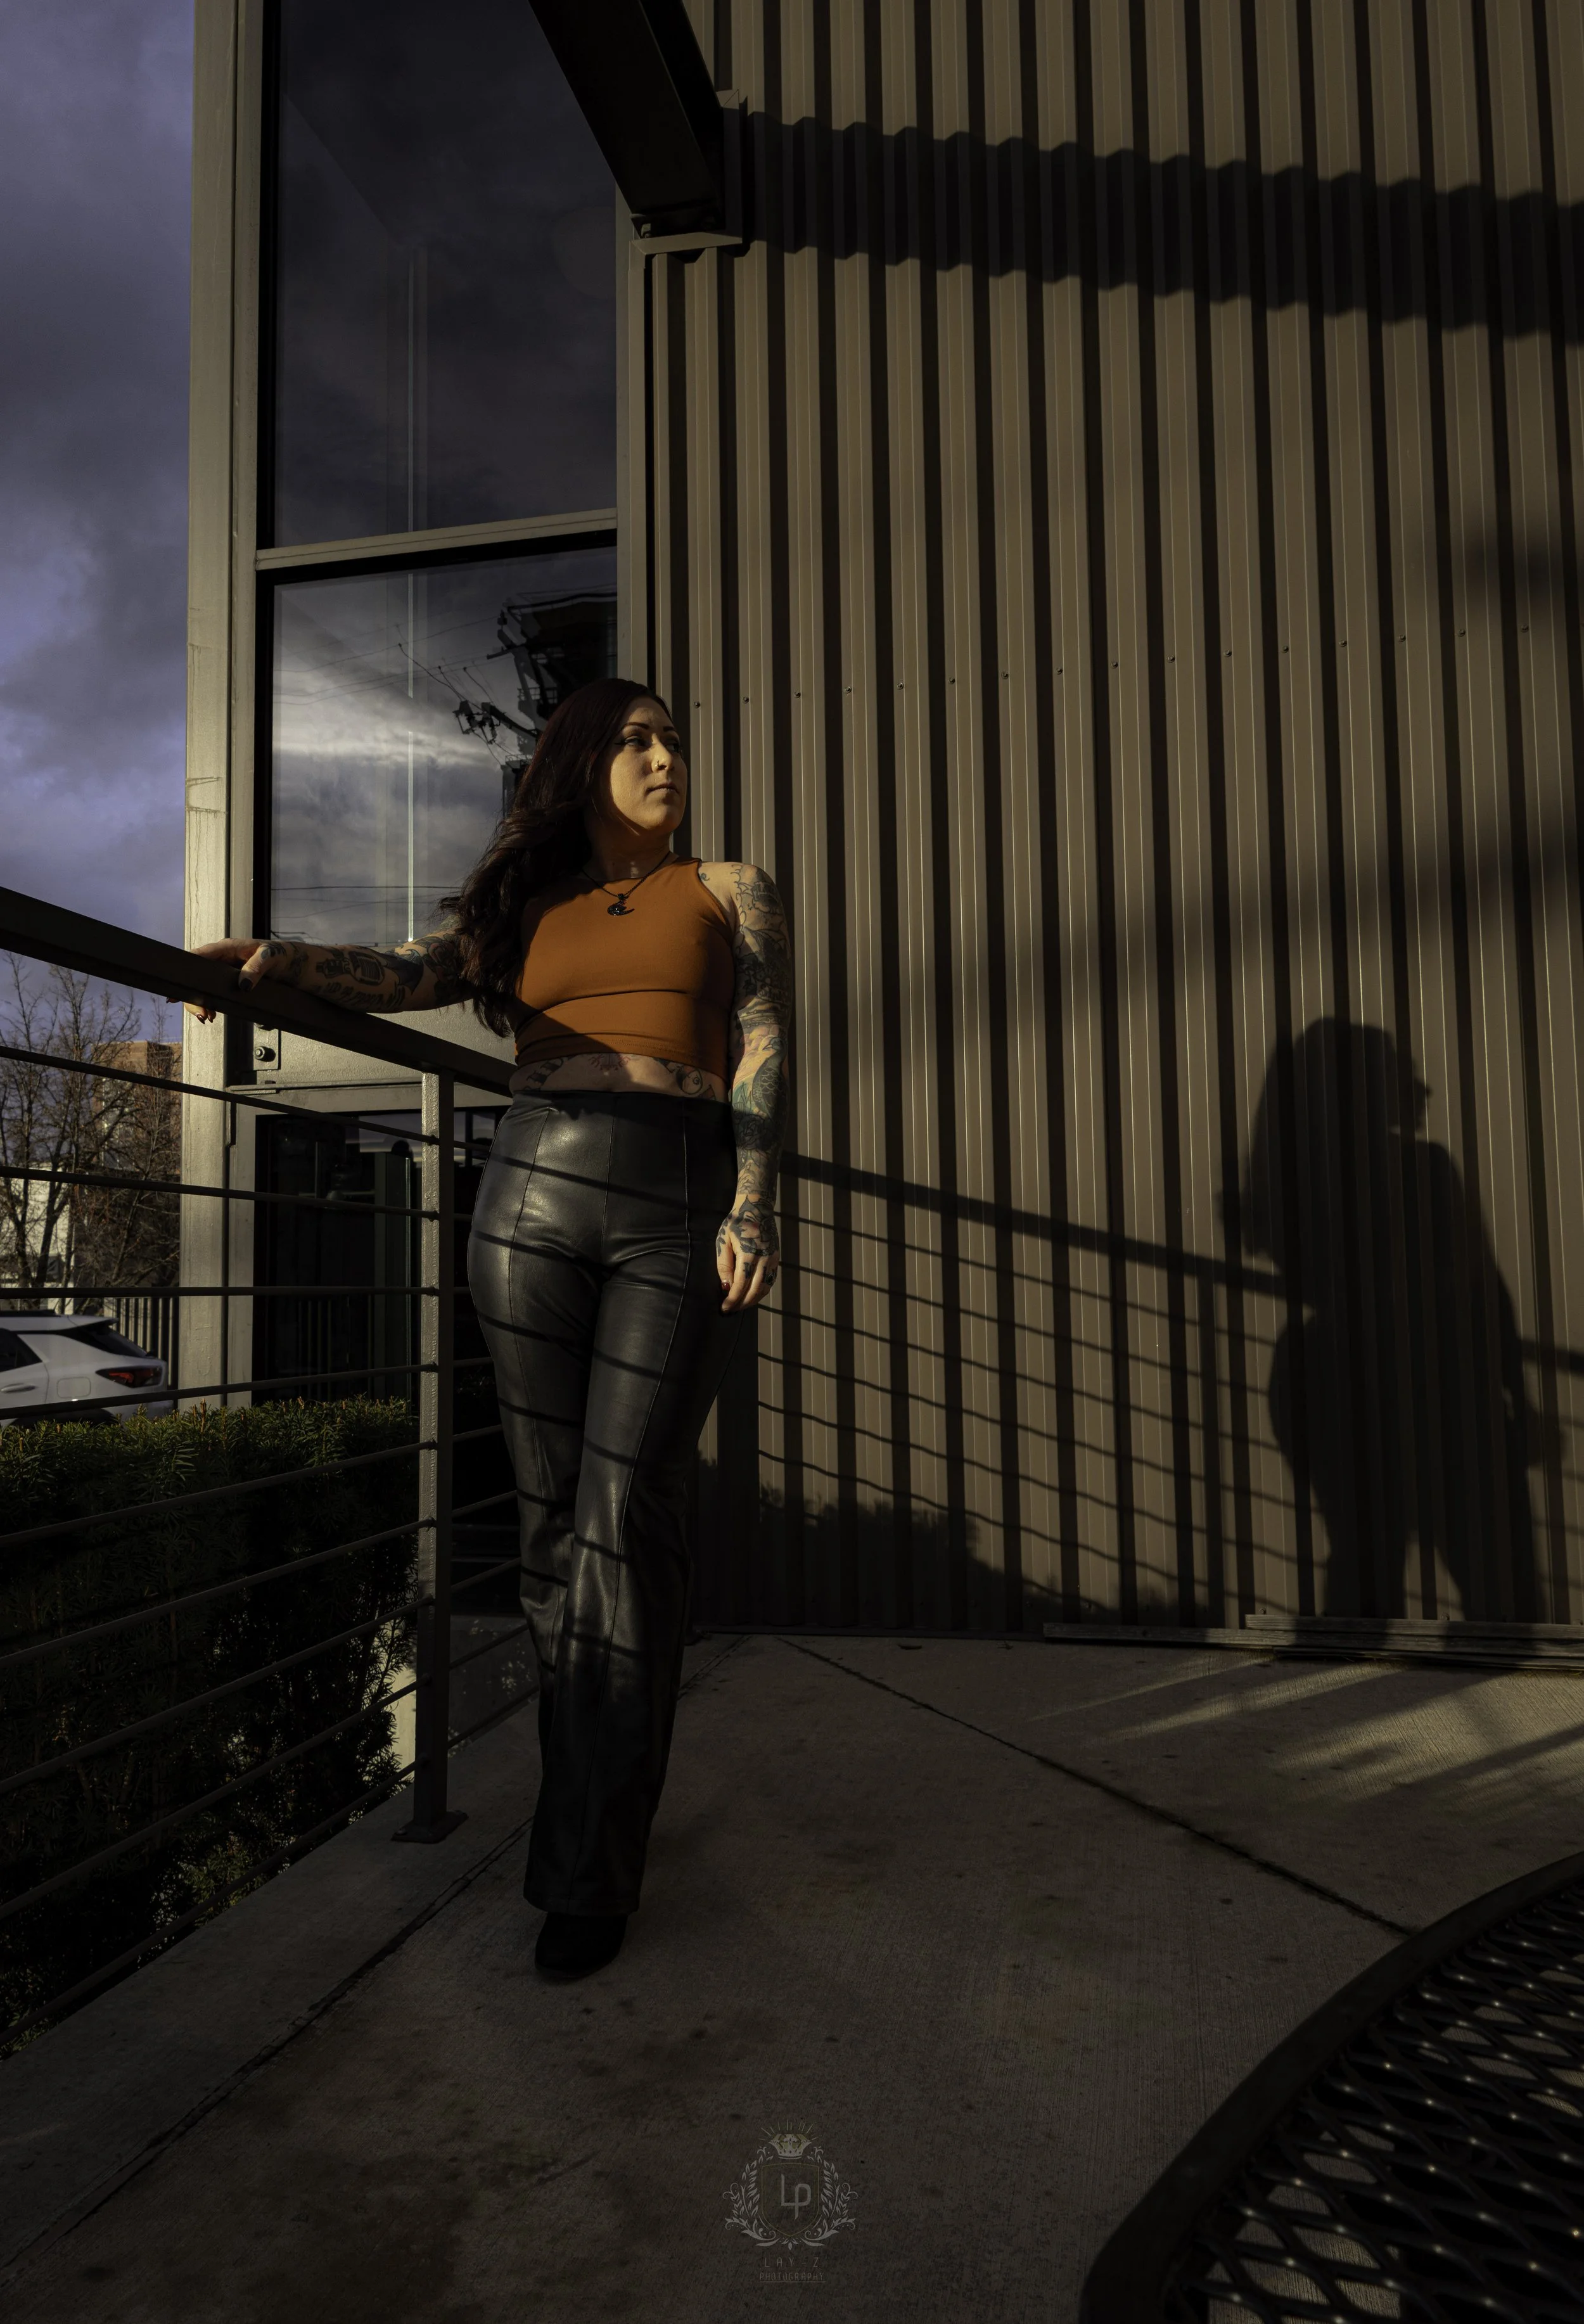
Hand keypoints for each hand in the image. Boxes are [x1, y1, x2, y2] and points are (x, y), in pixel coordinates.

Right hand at [184, 938, 299, 1023]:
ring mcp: (224, 973)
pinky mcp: (230, 984)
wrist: (293, 966)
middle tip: (201, 1012)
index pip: (199, 955)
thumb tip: (243, 985)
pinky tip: (212, 1014)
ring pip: (202, 987)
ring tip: (207, 1016)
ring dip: (201, 1002)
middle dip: (194, 995)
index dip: (184, 970)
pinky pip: (213, 994)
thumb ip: (256, 968)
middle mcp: (221, 960)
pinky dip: (210, 1004)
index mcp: (227, 948)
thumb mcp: (271, 958)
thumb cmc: (281, 955)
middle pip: (196, 976)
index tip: (176, 986)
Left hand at [716, 1199, 778, 1311]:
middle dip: (742, 1303)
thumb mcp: (724, 1241)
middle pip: (755, 1290)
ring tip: (740, 1305)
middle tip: (730, 1310)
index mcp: (748, 1253)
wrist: (756, 1208)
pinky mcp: (776, 1258)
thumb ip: (724, 1265)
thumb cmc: (736, 1224)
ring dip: (753, 1300)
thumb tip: (725, 1287)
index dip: (732, 1299)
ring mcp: (772, 1258)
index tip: (724, 1308)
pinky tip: (752, 1295)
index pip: (741, 1284)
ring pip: (765, 1288)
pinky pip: (770, 1281)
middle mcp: (764, 1257)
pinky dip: (761, 1292)